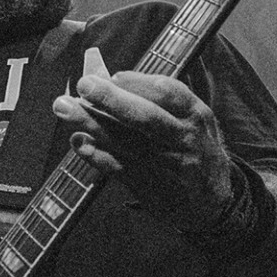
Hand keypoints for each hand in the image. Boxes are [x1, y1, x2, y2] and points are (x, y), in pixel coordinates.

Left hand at [54, 70, 234, 234]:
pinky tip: (78, 142)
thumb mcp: (192, 117)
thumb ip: (157, 96)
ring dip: (91, 124)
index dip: (137, 82)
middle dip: (112, 100)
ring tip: (63, 108)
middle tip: (83, 84)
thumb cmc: (195, 147)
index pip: (167, 92)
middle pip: (145, 118)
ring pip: (126, 143)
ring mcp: (163, 165)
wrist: (212, 202)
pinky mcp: (148, 185)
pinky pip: (118, 169)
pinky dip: (96, 156)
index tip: (111, 75)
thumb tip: (107, 75)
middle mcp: (181, 139)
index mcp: (195, 115)